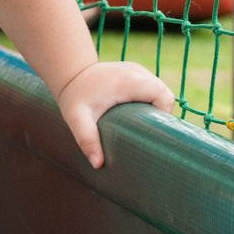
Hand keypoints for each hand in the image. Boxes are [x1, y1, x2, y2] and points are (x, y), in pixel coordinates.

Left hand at [55, 60, 174, 168]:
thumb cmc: (74, 97)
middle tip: (148, 133)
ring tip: (144, 126)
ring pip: (161, 90)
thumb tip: (98, 164)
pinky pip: (152, 88)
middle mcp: (136, 72)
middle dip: (162, 114)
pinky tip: (139, 115)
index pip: (162, 96)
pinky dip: (151, 101)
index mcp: (128, 81)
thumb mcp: (77, 119)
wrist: (69, 73)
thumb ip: (87, 139)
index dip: (164, 115)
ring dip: (157, 107)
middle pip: (165, 94)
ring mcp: (137, 69)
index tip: (152, 132)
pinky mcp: (135, 72)